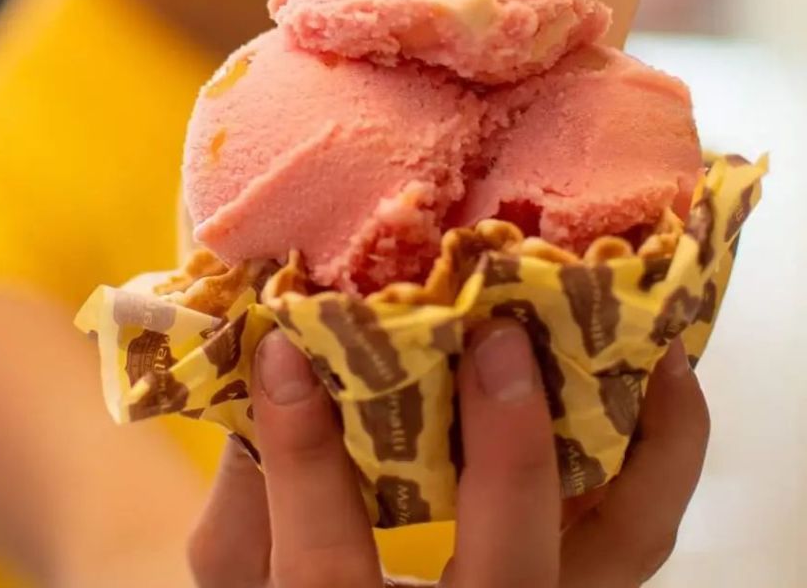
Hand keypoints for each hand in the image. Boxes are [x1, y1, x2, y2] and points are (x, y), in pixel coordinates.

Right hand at [189, 322, 708, 587]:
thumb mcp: (245, 586)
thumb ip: (244, 505)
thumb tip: (269, 371)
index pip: (324, 563)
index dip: (301, 457)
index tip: (281, 351)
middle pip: (507, 564)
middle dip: (508, 448)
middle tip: (497, 338)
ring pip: (622, 547)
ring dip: (646, 445)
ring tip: (647, 347)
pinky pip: (635, 532)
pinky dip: (657, 460)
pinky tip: (655, 385)